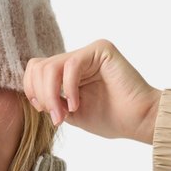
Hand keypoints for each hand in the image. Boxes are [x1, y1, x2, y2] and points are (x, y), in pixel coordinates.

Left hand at [23, 40, 161, 143]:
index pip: (36, 69)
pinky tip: (76, 105)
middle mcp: (77, 58)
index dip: (32, 91)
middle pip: (38, 66)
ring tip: (64, 115)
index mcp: (68, 71)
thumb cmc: (111, 119)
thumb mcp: (70, 113)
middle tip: (56, 118)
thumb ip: (52, 101)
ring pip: (50, 66)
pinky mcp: (101, 49)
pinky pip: (71, 65)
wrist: (138, 121)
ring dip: (51, 95)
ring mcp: (88, 52)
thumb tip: (32, 95)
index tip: (46, 112)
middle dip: (41, 96)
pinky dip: (68, 89)